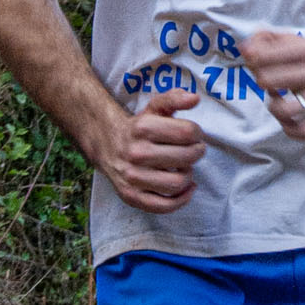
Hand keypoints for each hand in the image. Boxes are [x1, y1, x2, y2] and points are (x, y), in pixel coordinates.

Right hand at [92, 85, 204, 211]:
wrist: (106, 145)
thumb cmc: (139, 128)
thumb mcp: (154, 108)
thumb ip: (174, 98)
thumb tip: (195, 98)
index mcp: (142, 127)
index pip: (187, 133)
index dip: (198, 133)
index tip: (195, 135)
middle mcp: (136, 153)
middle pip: (186, 158)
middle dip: (197, 153)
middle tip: (195, 150)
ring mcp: (133, 177)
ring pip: (177, 183)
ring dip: (189, 175)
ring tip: (185, 167)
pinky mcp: (131, 196)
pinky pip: (164, 206)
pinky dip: (182, 199)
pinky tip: (187, 188)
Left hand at [243, 30, 304, 141]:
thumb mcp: (301, 41)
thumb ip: (271, 40)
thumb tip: (244, 47)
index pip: (264, 55)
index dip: (252, 60)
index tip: (254, 62)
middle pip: (269, 80)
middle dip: (262, 81)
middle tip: (268, 81)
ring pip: (286, 109)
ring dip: (273, 106)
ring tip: (277, 101)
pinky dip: (291, 129)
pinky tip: (288, 121)